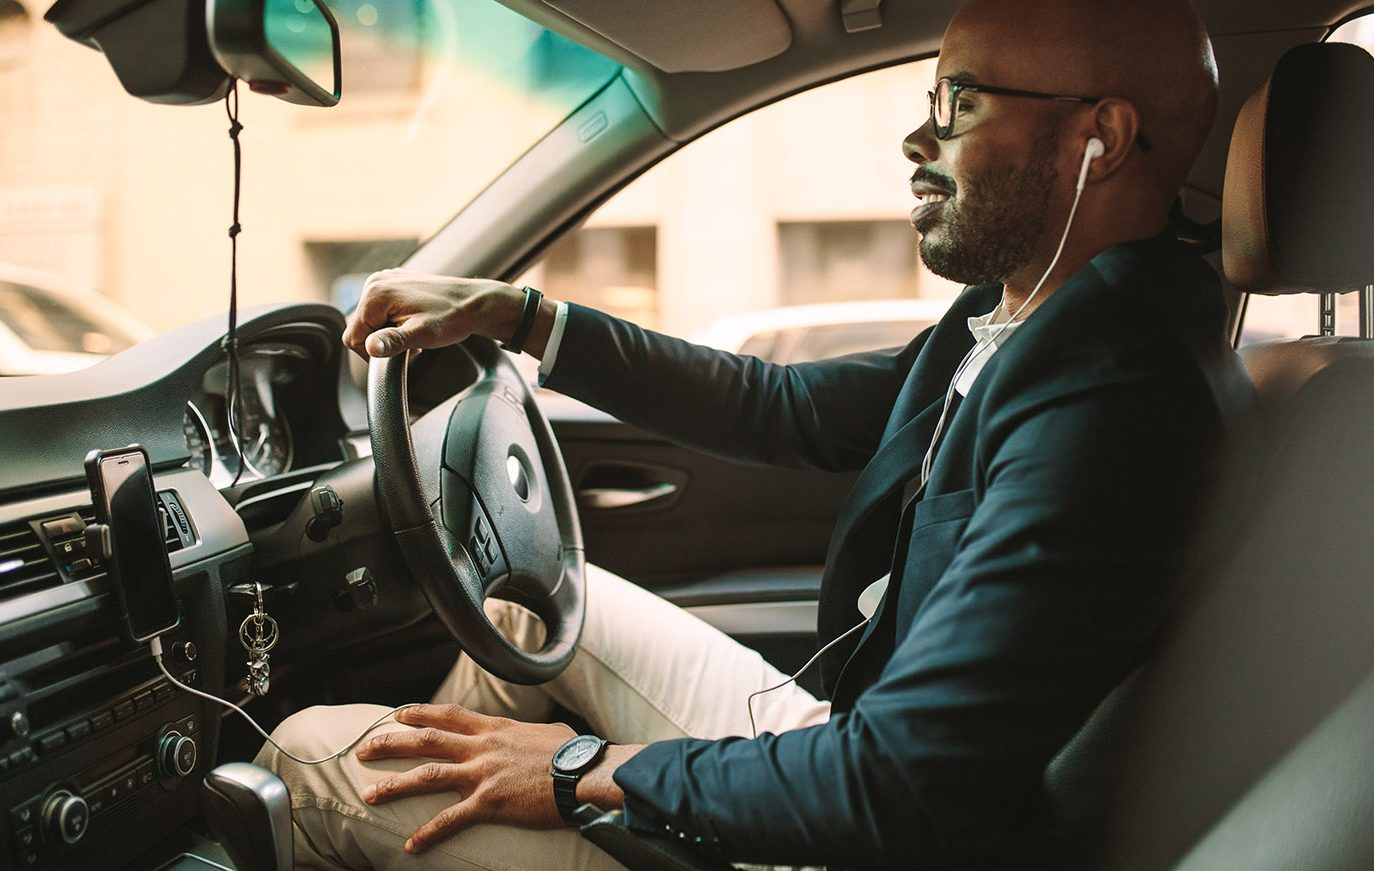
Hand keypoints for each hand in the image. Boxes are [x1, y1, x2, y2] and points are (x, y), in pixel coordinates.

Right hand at [341, 269, 521, 358]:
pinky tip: (414, 322)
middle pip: (361, 328)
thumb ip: (393, 341)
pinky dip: (395, 321)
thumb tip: (370, 348)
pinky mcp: (394, 283)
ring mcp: (385, 280)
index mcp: (376, 294)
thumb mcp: (422, 335)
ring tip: (415, 332)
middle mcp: (376, 282)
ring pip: (372, 321)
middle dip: (383, 341)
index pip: (353, 337)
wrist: (475, 303)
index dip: (374, 352)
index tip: (399, 352)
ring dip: (390, 332)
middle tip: (411, 342)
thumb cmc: (453, 317)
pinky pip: (382, 310)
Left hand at [355, 704, 575, 852]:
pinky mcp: (490, 802)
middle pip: (426, 741)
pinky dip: (428, 833)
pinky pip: (451, 819)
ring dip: (395, 785)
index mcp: (494, 728)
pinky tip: (411, 845)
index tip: (397, 716)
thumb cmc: (572, 753)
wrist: (583, 773)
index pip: (448, 715)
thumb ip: (526, 733)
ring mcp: (483, 773)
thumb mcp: (545, 732)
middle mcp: (482, 747)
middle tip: (363, 750)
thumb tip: (529, 734)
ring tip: (369, 795)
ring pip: (428, 776)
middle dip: (391, 745)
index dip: (419, 713)